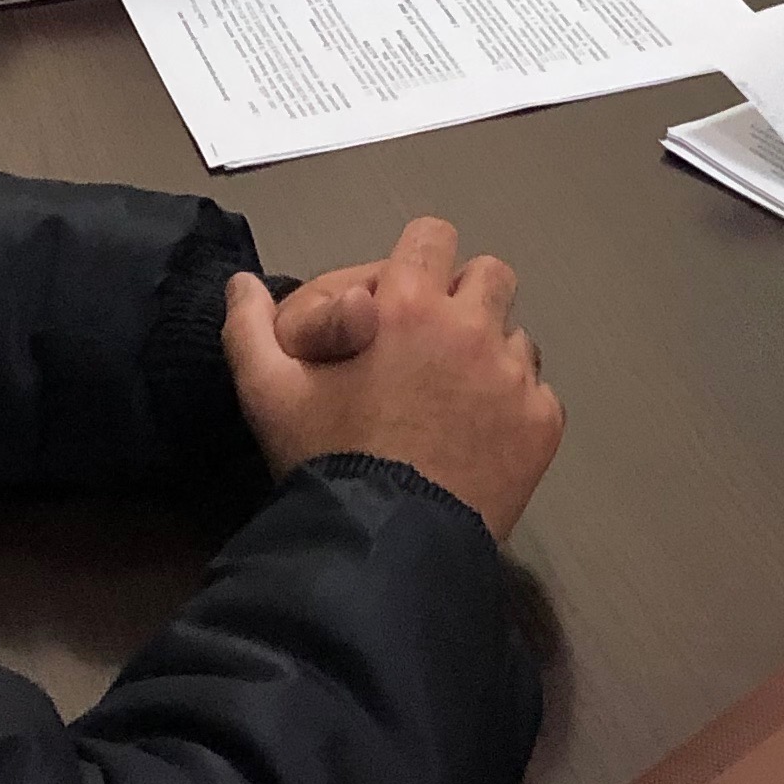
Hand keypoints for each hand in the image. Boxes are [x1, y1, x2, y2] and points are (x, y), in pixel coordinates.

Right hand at [221, 217, 564, 538]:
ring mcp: (514, 377)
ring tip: (454, 400)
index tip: (402, 298)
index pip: (432, 235)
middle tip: (431, 345)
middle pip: (490, 275)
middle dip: (464, 299)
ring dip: (491, 355)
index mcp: (410, 304)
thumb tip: (241, 284)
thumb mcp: (267, 395)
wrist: (383, 547)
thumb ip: (248, 329)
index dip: (416, 259)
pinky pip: (537, 394)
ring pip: (516, 337)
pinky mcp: (541, 424)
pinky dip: (514, 409)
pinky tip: (479, 440)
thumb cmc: (326, 460)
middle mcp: (472, 328)